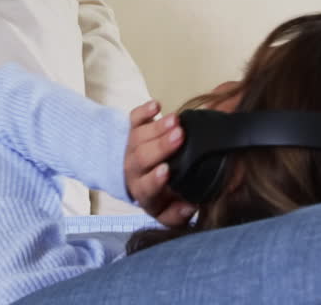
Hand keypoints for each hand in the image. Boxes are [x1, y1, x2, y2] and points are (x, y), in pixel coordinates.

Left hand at [124, 100, 195, 226]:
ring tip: (175, 120)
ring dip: (157, 127)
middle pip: (142, 157)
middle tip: (180, 135)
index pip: (146, 187)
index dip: (155, 179)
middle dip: (160, 146)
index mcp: (143, 192)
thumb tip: (190, 207)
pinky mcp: (131, 130)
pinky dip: (144, 111)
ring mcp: (130, 148)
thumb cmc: (158, 193)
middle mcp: (133, 170)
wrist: (133, 175)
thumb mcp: (167, 211)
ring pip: (139, 136)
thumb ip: (178, 215)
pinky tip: (157, 106)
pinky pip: (133, 119)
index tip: (166, 169)